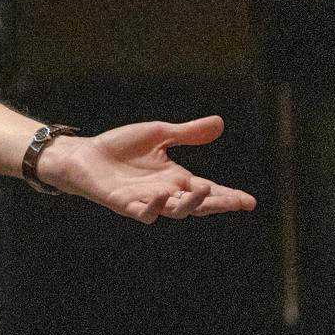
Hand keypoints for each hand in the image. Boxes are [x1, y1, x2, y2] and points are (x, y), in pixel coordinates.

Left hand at [41, 115, 256, 222]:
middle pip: (197, 204)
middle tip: (238, 202)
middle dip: (218, 203)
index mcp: (175, 178)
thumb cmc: (119, 146)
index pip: (208, 190)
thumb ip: (187, 133)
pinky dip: (153, 208)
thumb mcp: (158, 134)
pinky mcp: (124, 203)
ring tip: (204, 190)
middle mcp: (165, 193)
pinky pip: (142, 212)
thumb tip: (219, 122)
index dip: (229, 196)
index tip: (250, 202)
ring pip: (174, 210)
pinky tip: (161, 197)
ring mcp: (145, 200)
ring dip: (190, 203)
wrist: (83, 155)